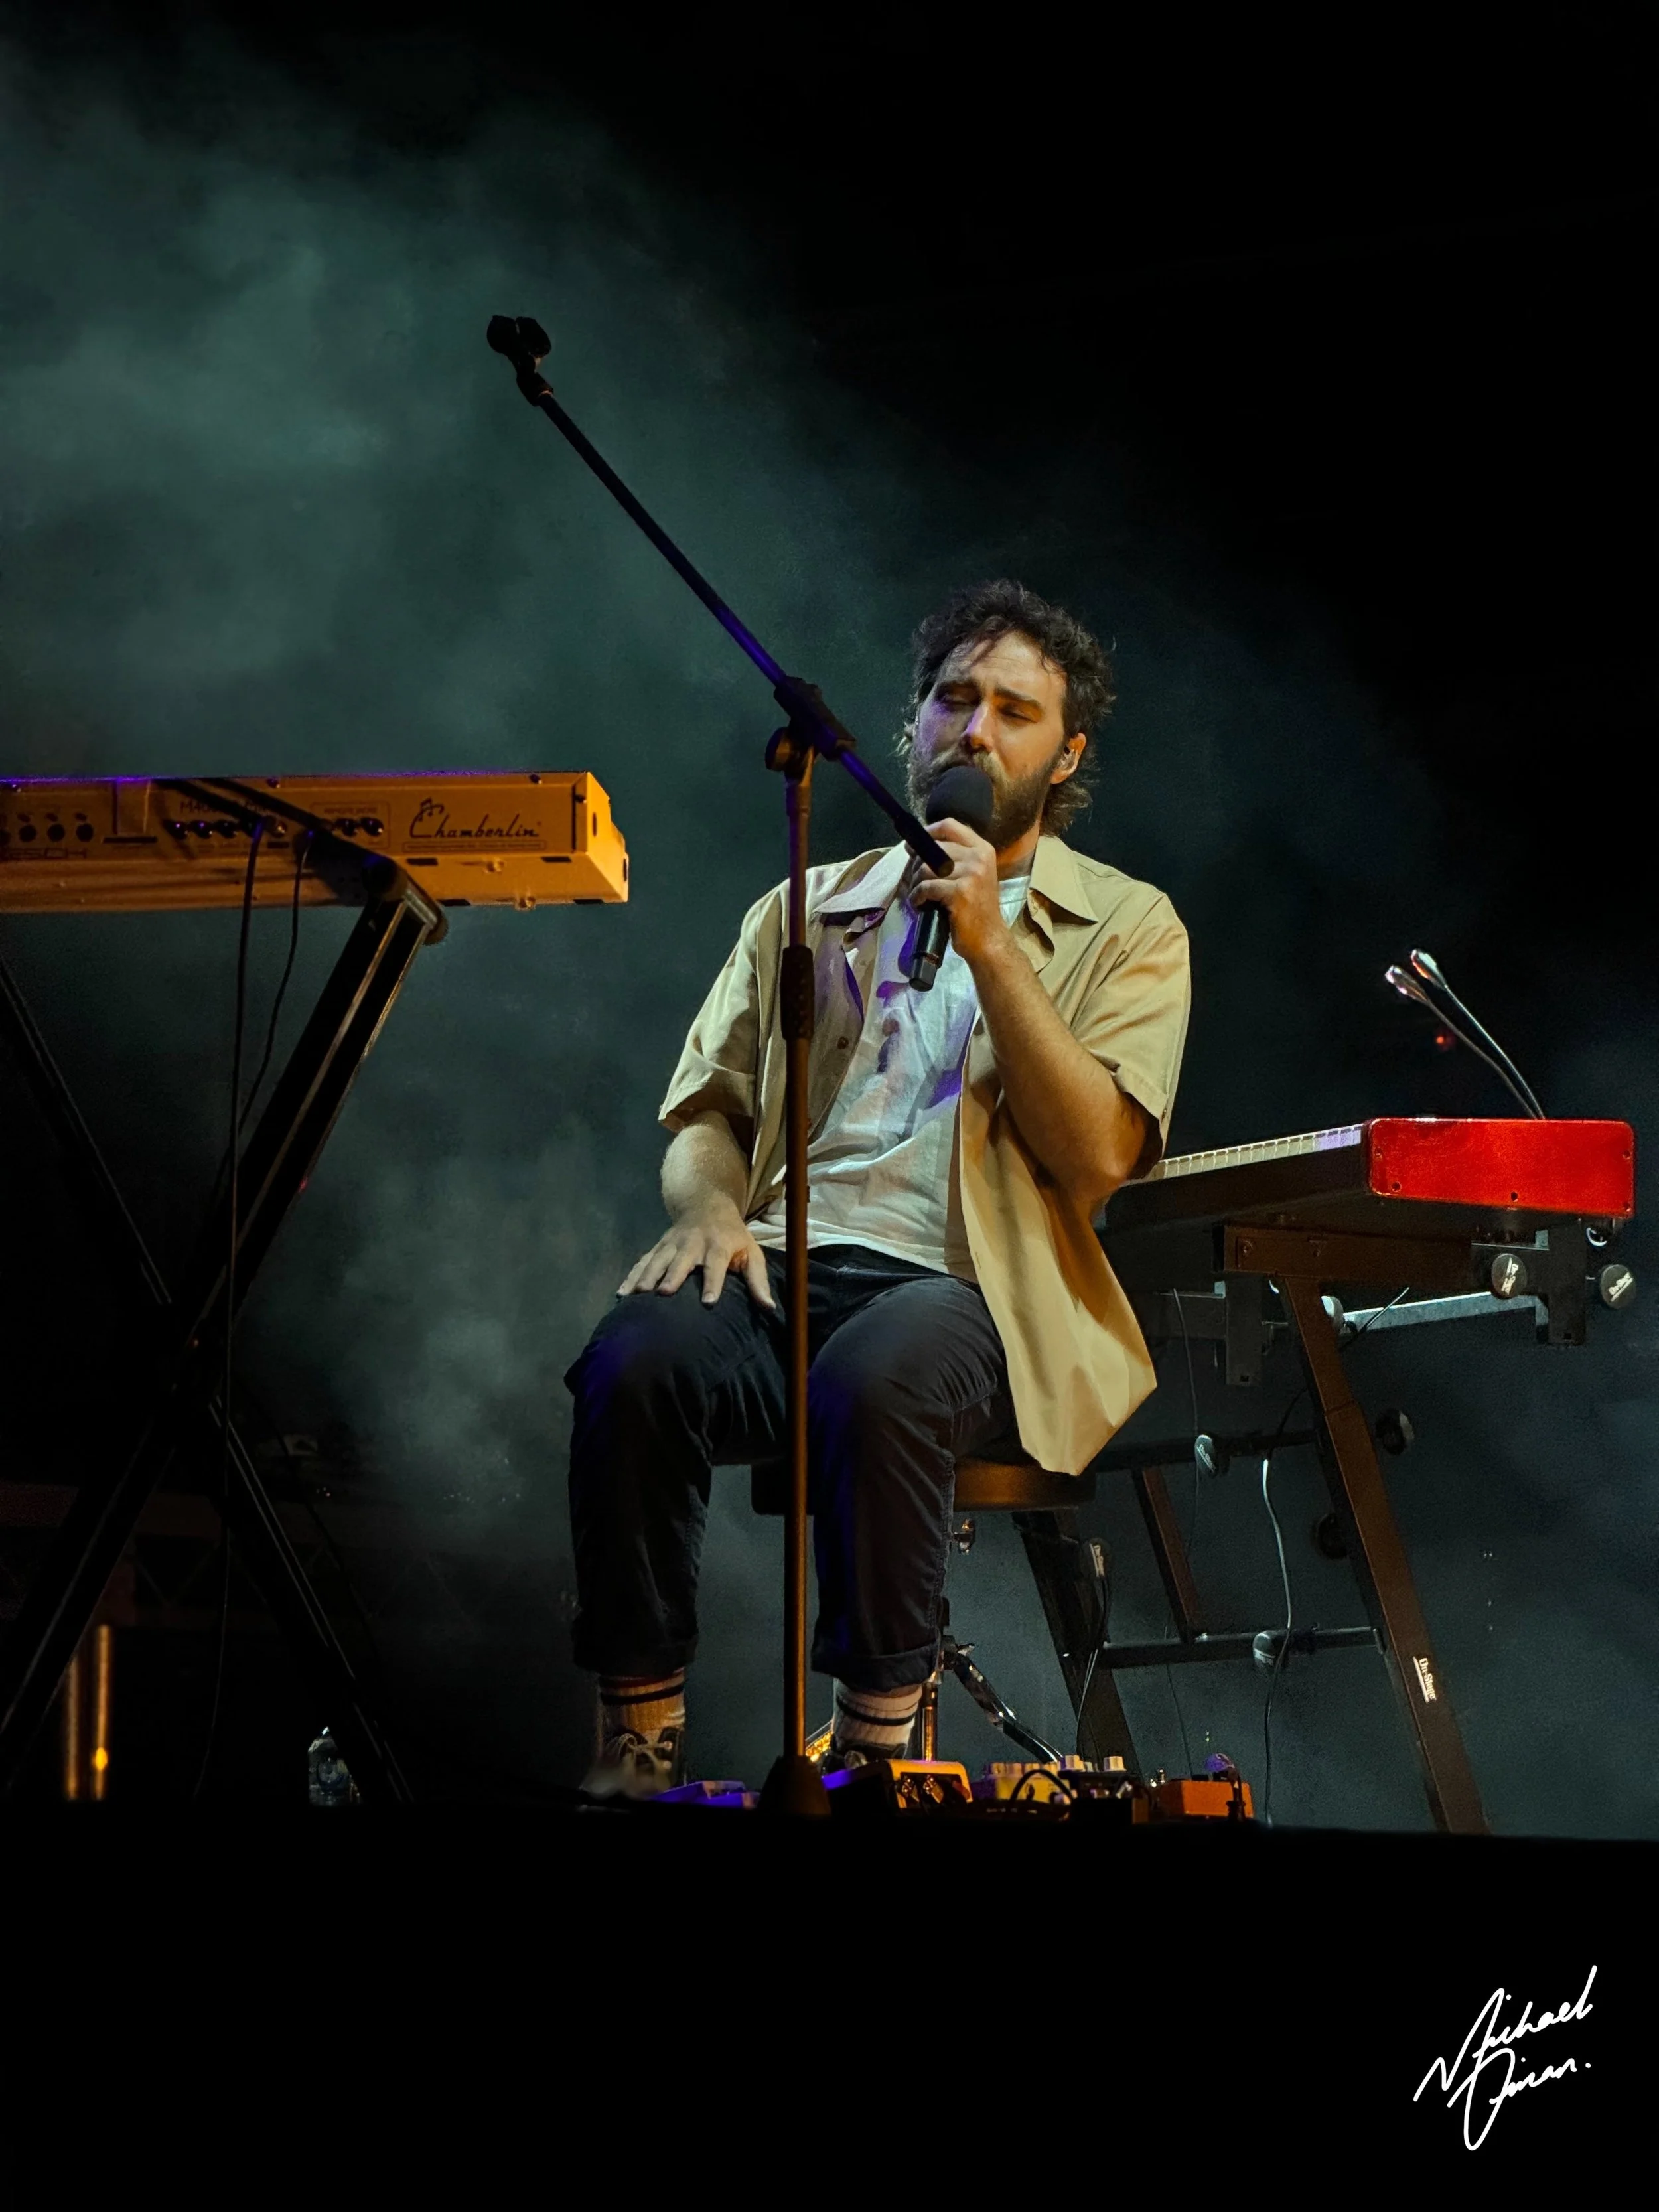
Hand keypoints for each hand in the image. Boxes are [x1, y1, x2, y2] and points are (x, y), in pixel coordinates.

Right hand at [618, 1204, 776, 1309]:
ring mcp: (672, 1244)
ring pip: (657, 1260)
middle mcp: (693, 1243)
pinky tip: (622, 1293)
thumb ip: (758, 1280)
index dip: (712, 1283)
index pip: (715, 1265)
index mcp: (718, 1246)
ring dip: (646, 1276)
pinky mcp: (658, 1247)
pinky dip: (631, 1276)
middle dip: (672, 1276)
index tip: (708, 1302)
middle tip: (662, 1293)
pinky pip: (642, 1261)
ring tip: (636, 1295)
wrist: (707, 1204)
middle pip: (681, 1261)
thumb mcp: (752, 1252)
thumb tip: (769, 1308)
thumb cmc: (733, 1236)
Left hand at [911, 818, 1009, 969]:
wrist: (989, 939)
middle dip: (918, 864)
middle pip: (934, 848)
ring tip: (919, 895)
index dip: (928, 831)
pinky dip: (917, 896)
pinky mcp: (960, 892)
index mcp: (983, 849)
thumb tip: (916, 846)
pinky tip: (920, 904)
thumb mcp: (972, 876)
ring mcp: (971, 874)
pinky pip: (926, 887)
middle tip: (916, 880)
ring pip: (927, 868)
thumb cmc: (976, 909)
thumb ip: (952, 859)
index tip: (915, 843)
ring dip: (916, 883)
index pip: (950, 826)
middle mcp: (979, 858)